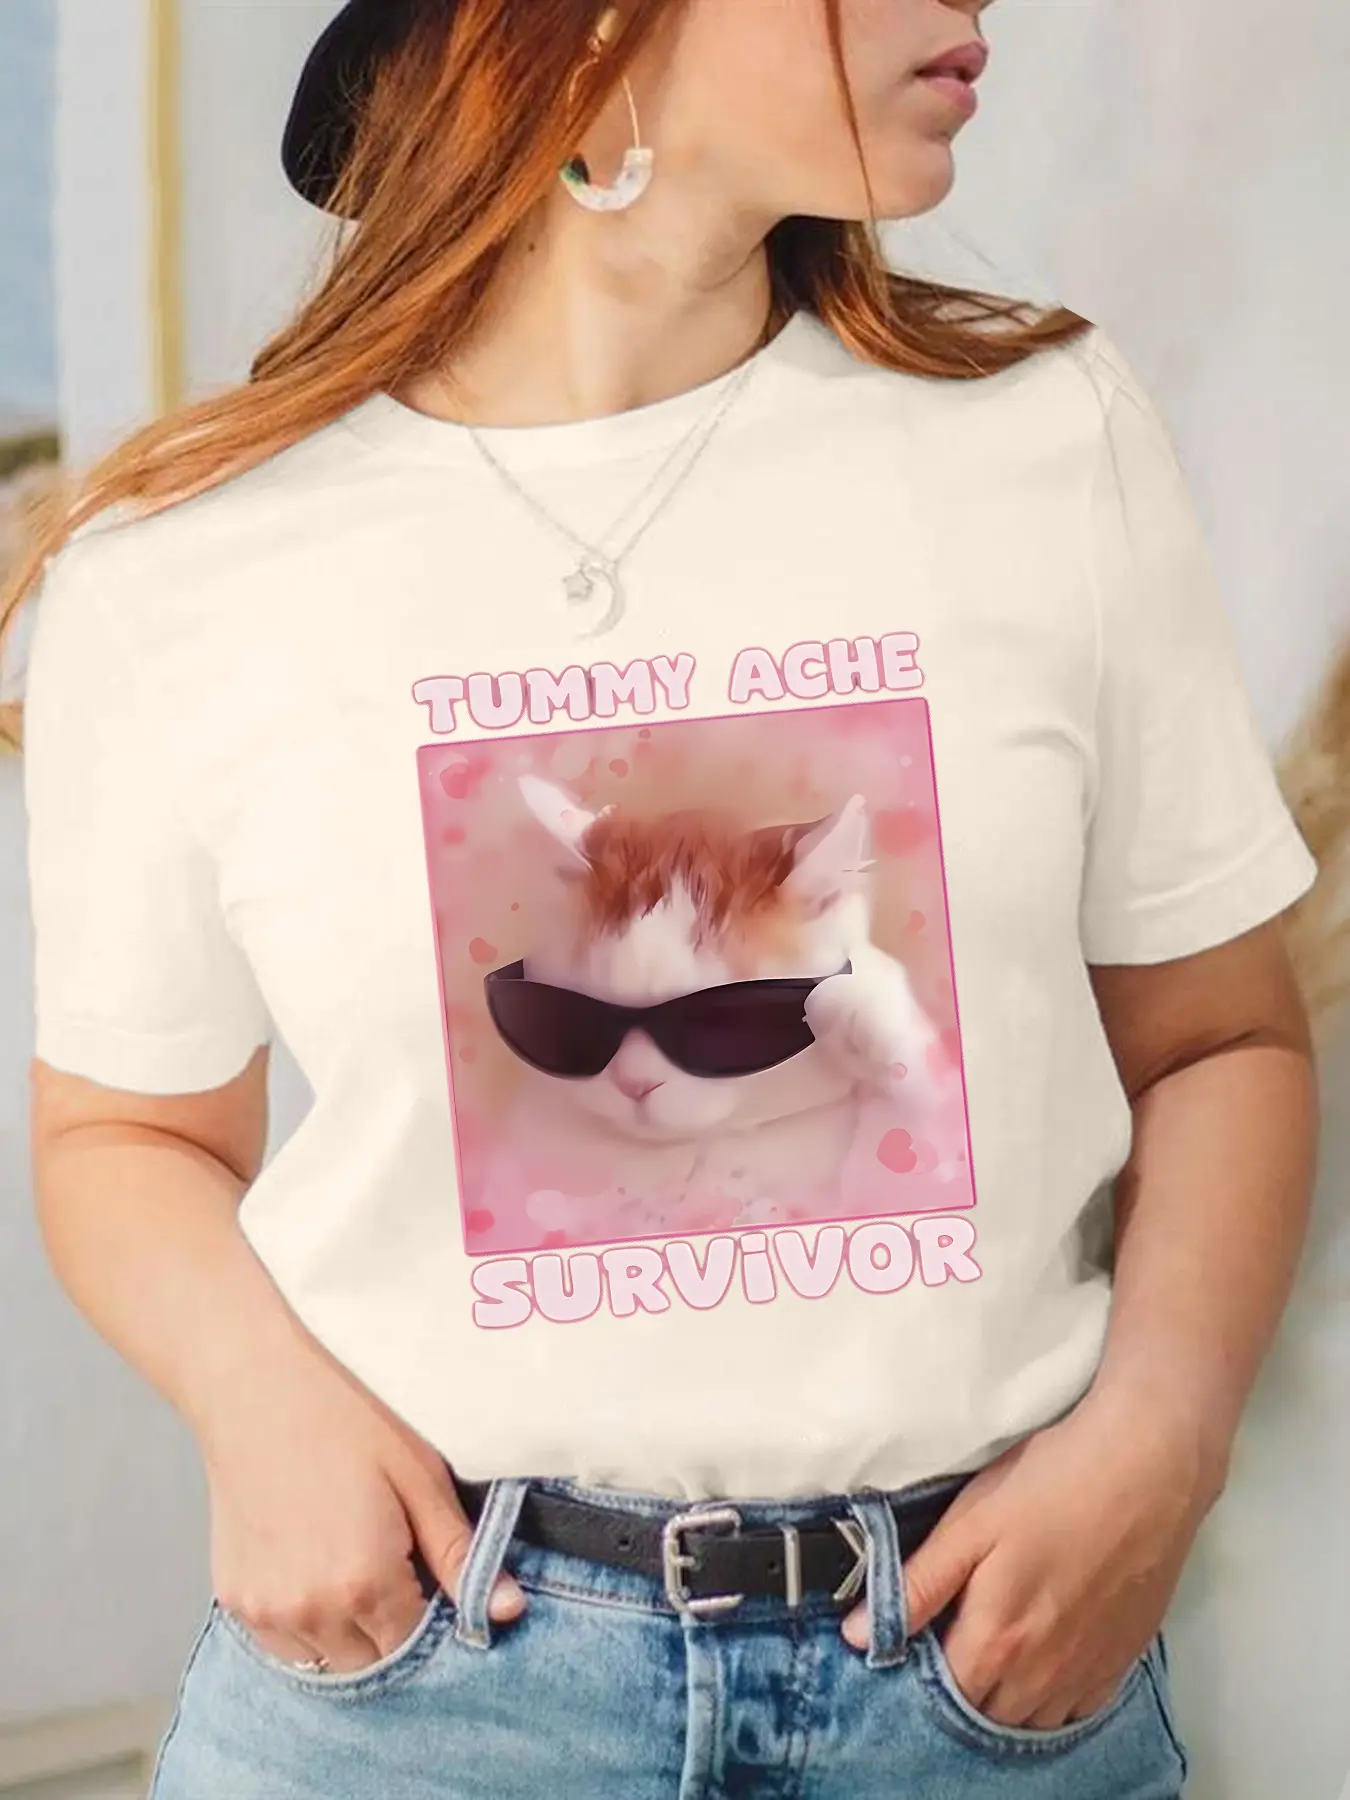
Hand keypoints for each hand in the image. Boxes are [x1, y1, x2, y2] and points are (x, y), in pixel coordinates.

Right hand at [200, 1336, 524, 1673]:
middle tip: (398, 1566)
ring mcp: (266, 1611)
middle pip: (372, 1663)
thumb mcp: (419, 1476)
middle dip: (394, 1630)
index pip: (415, 1646)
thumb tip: (508, 1607)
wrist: (255, 1385)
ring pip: (325, 1661)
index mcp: (365, 1583)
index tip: (434, 1577)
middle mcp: (312, 1612)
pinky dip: (308, 1625)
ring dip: (350, 1634)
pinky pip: (283, 1644)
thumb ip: (461, 1553)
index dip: (434, 1617)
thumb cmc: (344, 1418)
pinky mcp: (234, 1599)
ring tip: (354, 1564)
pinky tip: (317, 1569)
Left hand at [842, 1388, 1222, 1726]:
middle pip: (986, 1713)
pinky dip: (1053, 1699)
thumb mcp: (970, 1524)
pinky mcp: (1124, 1658)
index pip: (942, 1693)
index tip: (914, 1637)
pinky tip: (1043, 1660)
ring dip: (1005, 1699)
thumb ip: (915, 1585)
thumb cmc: (1050, 1483)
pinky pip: (1078, 1710)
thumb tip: (857, 1636)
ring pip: (1032, 1717)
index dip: (920, 1672)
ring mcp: (1088, 1671)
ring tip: (994, 1648)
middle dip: (961, 1688)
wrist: (1147, 1465)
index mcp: (997, 1639)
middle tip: (951, 1636)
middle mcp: (1043, 1673)